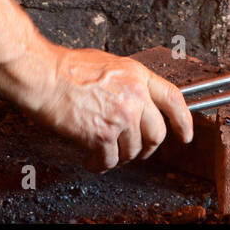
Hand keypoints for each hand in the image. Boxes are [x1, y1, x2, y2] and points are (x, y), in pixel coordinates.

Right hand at [28, 46, 193, 171]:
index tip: (186, 135)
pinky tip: (91, 159)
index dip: (184, 121)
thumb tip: (136, 102)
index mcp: (138, 76)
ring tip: (103, 152)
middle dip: (146, 148)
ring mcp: (121, 116)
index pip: (173, 100)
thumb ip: (128, 83)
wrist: (44, 76)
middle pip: (156, 134)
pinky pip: (108, 160)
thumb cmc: (67, 68)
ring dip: (118, 156)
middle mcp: (135, 97)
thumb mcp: (110, 65)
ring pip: (132, 151)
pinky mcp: (102, 135)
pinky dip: (99, 164)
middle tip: (134, 151)